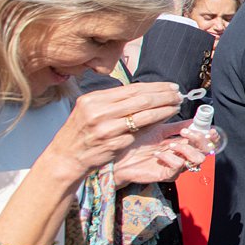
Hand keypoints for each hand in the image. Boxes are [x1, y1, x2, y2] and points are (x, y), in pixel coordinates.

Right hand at [43, 82, 182, 181]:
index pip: (132, 89)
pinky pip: (139, 132)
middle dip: (165, 96)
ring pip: (145, 116)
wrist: (66, 157)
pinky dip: (154, 125)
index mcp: (94, 99)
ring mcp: (107, 129)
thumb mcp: (90, 109)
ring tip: (176, 106)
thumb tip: (145, 93)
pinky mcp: (114, 144)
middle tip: (179, 95)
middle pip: (142, 100)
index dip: (156, 87)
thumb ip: (113, 101)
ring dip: (165, 110)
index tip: (171, 86)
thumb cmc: (81, 132)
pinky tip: (163, 121)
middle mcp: (99, 112)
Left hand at [115, 124, 209, 185]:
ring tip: (171, 144)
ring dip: (187, 149)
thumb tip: (193, 118)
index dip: (211, 136)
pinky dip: (169, 158)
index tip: (209, 128)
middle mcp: (182, 155)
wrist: (119, 158)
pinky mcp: (168, 175)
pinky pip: (177, 167)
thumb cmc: (137, 144)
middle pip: (205, 151)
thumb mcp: (158, 130)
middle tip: (186, 133)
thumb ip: (176, 126)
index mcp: (183, 144)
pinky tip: (156, 154)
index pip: (204, 141)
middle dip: (200, 140)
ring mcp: (176, 166)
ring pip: (197, 160)